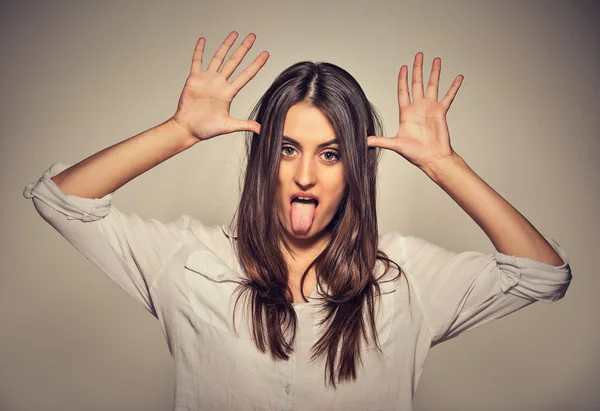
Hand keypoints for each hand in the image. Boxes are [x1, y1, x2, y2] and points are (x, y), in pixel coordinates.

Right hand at [171, 31, 268, 140]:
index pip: (246, 75)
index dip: (256, 64)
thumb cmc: (206, 128)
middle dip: (244, 48)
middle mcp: (220, 83)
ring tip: (234, 34)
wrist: (188, 128)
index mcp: (229, 93)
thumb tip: (261, 129)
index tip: (265, 54)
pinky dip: (199, 50)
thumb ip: (244, 124)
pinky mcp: (194, 79)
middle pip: (234, 61)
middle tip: (253, 36)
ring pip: (218, 58)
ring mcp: (207, 79)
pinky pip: (197, 61)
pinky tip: (203, 40)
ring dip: (226, 45)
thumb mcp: (228, 126)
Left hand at [367, 53, 462, 170]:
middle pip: (417, 83)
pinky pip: (449, 96)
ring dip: (434, 72)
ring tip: (436, 59)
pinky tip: (458, 77)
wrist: (432, 159)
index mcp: (406, 113)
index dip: (403, 79)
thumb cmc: (415, 153)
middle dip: (417, 69)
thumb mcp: (395, 144)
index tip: (403, 67)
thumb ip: (381, 140)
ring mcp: (430, 108)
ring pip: (432, 86)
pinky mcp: (441, 112)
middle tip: (419, 55)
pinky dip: (454, 87)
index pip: (403, 91)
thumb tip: (365, 141)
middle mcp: (418, 108)